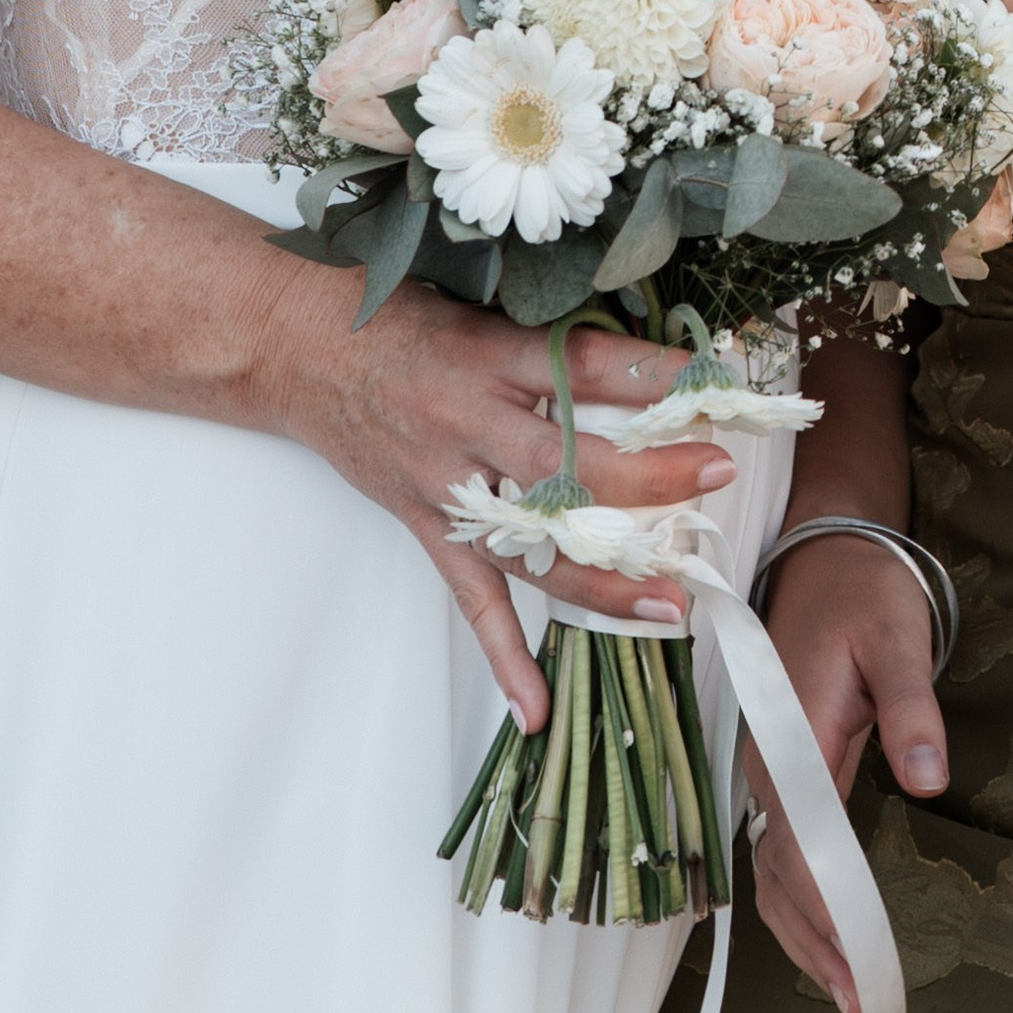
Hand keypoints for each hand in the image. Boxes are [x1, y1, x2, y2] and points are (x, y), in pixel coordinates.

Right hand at [280, 283, 736, 727]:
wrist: (297, 347)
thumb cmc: (395, 315)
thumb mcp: (477, 305)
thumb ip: (547, 336)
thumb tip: (640, 355)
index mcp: (492, 354)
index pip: (585, 364)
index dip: (653, 373)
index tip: (716, 385)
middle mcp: (471, 419)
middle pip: (567, 461)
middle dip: (646, 476)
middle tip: (715, 476)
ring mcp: (445, 480)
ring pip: (530, 541)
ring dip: (601, 577)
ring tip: (668, 604)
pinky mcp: (424, 523)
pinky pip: (468, 596)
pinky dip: (502, 653)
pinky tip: (533, 706)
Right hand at [744, 532, 947, 1012]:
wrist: (829, 546)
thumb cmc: (866, 589)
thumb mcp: (899, 637)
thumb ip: (912, 708)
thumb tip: (928, 778)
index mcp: (791, 737)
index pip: (798, 851)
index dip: (826, 916)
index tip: (860, 969)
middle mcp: (768, 762)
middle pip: (777, 874)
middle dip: (816, 944)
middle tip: (864, 1003)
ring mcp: (770, 765)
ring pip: (773, 867)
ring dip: (805, 930)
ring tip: (848, 988)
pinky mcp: (784, 764)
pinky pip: (783, 845)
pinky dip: (801, 896)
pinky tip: (829, 929)